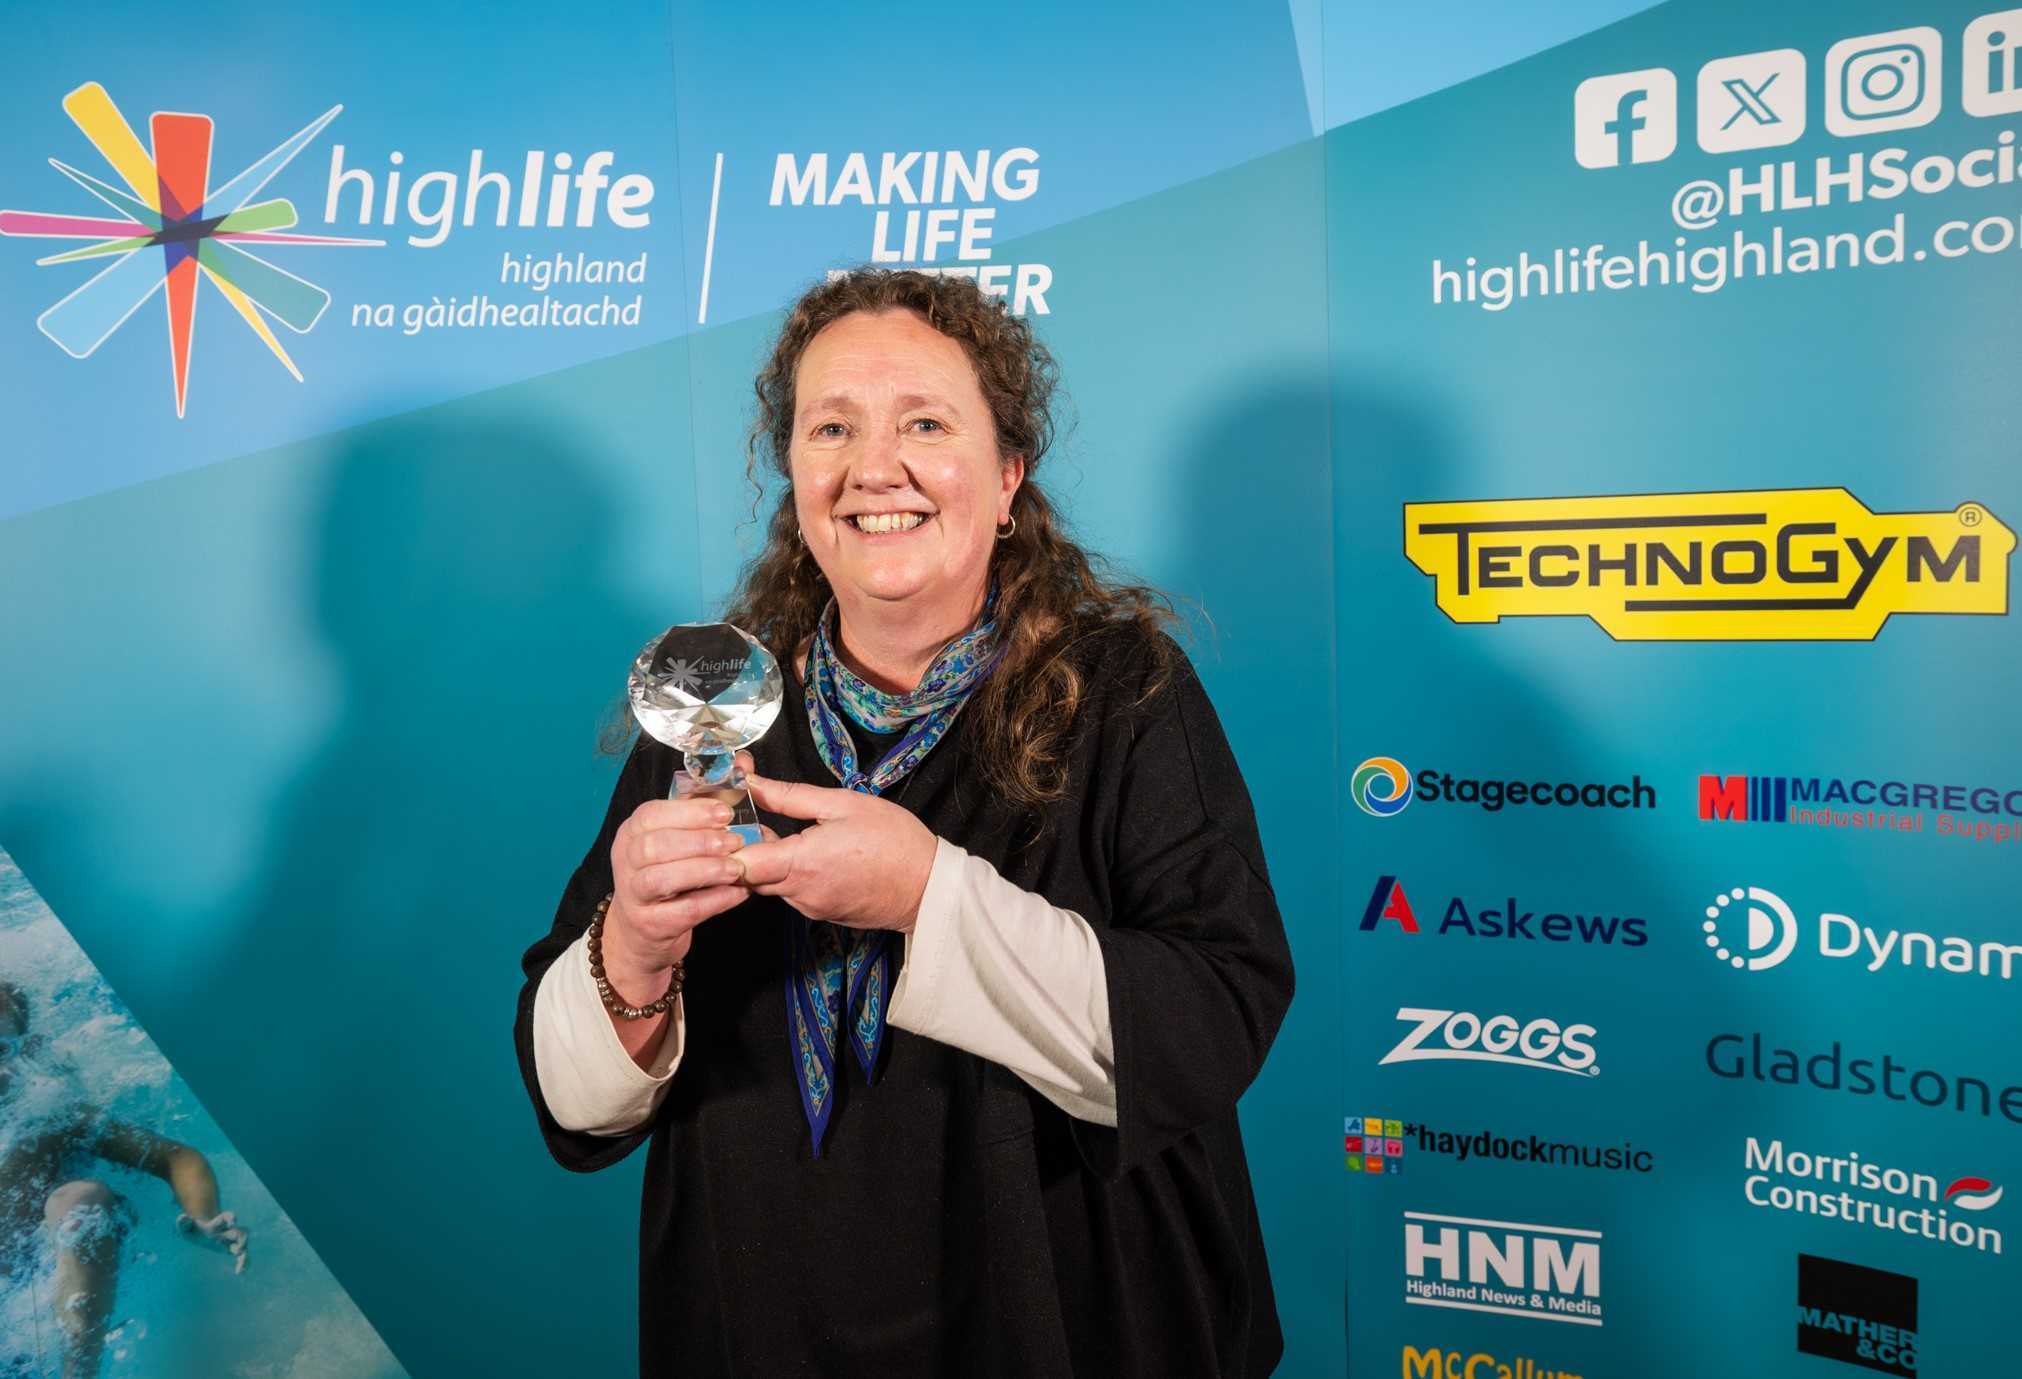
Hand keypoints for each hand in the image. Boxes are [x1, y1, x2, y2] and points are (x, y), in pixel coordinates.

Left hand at [176, 1209, 248, 1274]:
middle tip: (237, 1250)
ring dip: (244, 1254)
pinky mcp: (233, 1249)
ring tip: (240, 1267)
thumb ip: (184, 1223)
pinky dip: (244, 1262)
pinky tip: (240, 1272)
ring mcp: (232, 1241)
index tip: (232, 1223)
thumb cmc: (195, 1230)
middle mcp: (228, 1231)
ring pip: (244, 1244)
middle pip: (240, 1232)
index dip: (232, 1218)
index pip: (228, 1217)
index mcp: (218, 1224)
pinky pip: (242, 1255)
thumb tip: (182, 1218)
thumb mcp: (187, 1227)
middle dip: (241, 1239)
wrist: (204, 1232)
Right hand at [605, 751, 757, 998]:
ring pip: (660, 879)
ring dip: (702, 871)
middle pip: (653, 846)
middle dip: (697, 841)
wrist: (645, 929)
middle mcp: (626, 859)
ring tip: (736, 869)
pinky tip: (738, 894)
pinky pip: (680, 912)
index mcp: (634, 831)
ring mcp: (633, 894)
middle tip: (733, 842)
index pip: (652, 814)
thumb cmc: (671, 871)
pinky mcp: (649, 924)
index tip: (725, 813)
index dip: (689, 813)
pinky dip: (711, 902)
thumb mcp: (684, 834)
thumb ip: (710, 799)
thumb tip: (744, 761)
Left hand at [735, 772, 937, 931]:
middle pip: (747, 874)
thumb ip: (790, 795)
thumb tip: (752, 784)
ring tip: (783, 831)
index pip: (737, 862)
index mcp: (801, 863)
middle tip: (750, 816)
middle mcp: (799, 893)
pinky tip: (808, 853)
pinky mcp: (820, 914)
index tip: (727, 818)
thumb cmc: (893, 841)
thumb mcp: (842, 804)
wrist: (929, 887)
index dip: (725, 841)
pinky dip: (789, 873)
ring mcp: (809, 907)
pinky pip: (791, 892)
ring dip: (768, 860)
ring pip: (769, 884)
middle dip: (743, 847)